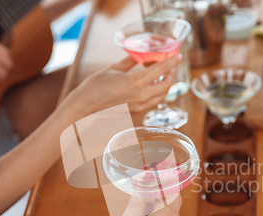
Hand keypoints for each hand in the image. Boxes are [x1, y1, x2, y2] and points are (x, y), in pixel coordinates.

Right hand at [62, 55, 180, 114]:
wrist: (84, 108)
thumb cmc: (94, 87)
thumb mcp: (113, 69)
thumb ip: (130, 62)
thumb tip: (139, 55)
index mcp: (136, 82)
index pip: (161, 70)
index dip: (172, 61)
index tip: (177, 56)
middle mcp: (141, 96)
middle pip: (166, 86)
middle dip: (170, 75)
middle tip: (169, 68)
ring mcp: (139, 106)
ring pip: (161, 97)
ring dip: (165, 86)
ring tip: (161, 78)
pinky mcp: (135, 113)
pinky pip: (151, 103)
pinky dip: (155, 94)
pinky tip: (150, 88)